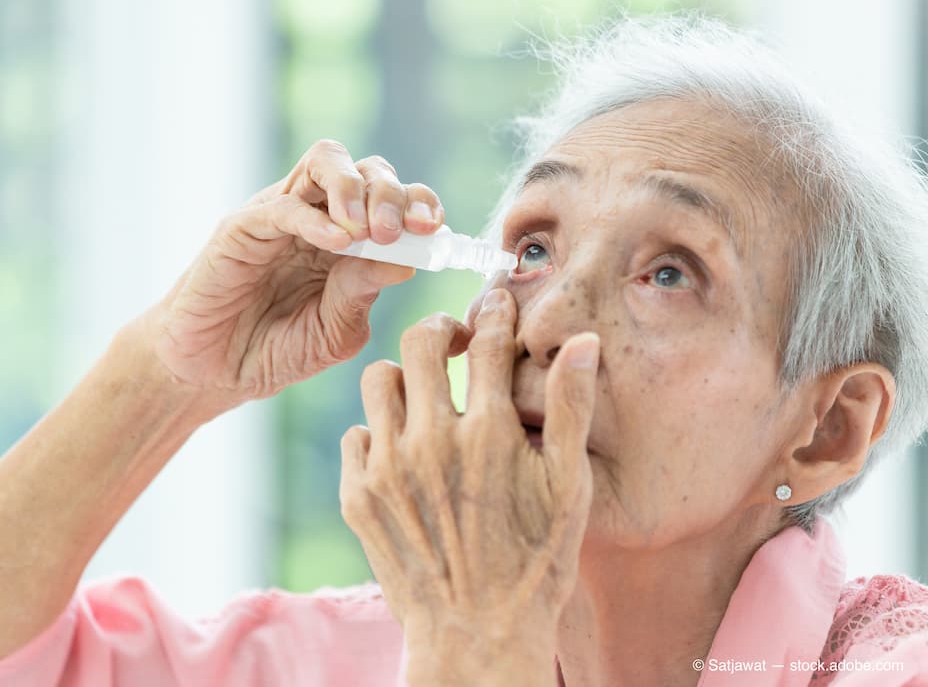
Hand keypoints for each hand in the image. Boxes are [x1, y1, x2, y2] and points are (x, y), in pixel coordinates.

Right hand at [152, 139, 444, 410]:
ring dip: (355, 187)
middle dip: (393, 193)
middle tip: (399, 232)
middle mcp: (319, 216)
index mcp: (351, 240)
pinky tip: (337, 242)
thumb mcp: (335, 332)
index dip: (420, 203)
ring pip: (325, 161)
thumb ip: (363, 294)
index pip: (395, 198)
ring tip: (368, 230)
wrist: (212, 374)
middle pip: (367, 168)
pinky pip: (283, 205)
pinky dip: (315, 218)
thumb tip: (407, 262)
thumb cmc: (274, 351)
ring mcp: (281, 216)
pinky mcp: (242, 227)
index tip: (435, 231)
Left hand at [339, 289, 599, 685]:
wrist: (476, 637)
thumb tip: (583, 342)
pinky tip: (403, 454)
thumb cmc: (534, 564)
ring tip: (425, 399)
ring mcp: (387, 468)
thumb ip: (571, 409)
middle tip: (455, 342)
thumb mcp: (568, 490)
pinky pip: (356, 434)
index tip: (497, 301)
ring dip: (404, 379)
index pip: (488, 339)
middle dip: (442, 330)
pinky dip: (377, 433)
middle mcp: (431, 442)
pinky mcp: (356, 495)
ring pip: (379, 378)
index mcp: (488, 433)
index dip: (495, 311)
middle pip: (420, 340)